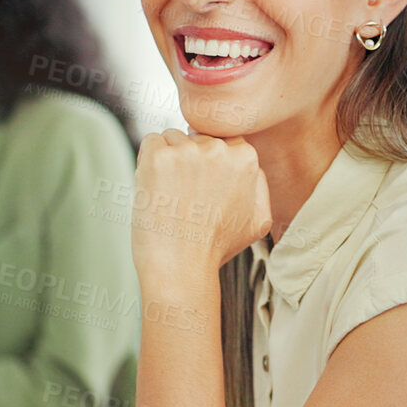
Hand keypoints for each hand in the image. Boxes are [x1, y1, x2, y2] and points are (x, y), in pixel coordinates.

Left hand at [132, 130, 271, 282]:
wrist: (182, 269)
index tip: (202, 188)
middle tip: (186, 198)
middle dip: (188, 161)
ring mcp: (188, 151)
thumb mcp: (257, 221)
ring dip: (167, 161)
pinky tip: (155, 189)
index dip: (208, 164)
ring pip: (172, 138)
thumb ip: (259, 185)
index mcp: (246, 159)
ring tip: (170, 198)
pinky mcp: (159, 158)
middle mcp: (219, 149)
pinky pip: (150, 142)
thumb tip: (250, 164)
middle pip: (196, 137)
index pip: (222, 141)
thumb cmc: (214, 248)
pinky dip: (147, 161)